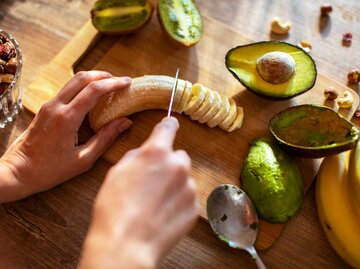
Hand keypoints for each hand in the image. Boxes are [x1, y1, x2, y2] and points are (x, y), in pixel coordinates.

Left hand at [0, 71, 132, 202]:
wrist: (18, 171)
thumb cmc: (50, 170)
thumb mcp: (83, 159)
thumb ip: (106, 138)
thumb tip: (125, 122)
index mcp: (67, 118)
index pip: (93, 90)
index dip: (113, 83)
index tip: (128, 83)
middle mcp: (56, 106)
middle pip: (82, 78)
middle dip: (104, 75)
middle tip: (120, 82)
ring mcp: (49, 105)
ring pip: (73, 80)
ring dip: (93, 79)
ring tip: (110, 86)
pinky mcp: (46, 108)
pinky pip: (67, 90)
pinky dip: (83, 87)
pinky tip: (93, 97)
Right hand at [79, 117, 198, 268]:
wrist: (126, 245)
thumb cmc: (115, 209)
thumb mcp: (116, 172)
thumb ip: (136, 156)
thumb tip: (145, 153)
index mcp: (157, 152)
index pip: (169, 127)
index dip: (168, 126)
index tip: (170, 126)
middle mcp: (178, 166)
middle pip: (179, 156)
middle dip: (168, 164)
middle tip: (152, 180)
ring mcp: (189, 188)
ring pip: (183, 179)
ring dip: (173, 185)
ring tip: (154, 203)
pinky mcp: (194, 208)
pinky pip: (187, 198)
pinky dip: (178, 202)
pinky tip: (162, 214)